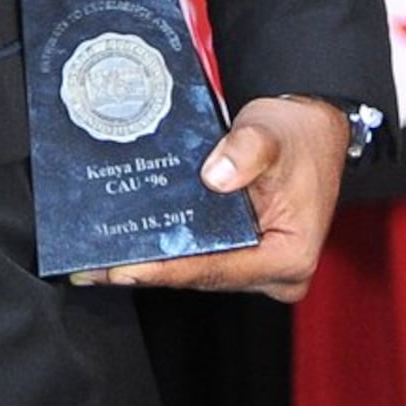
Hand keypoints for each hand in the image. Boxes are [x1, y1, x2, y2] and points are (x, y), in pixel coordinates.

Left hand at [97, 94, 353, 300]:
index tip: (125, 270)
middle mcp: (276, 272)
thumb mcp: (271, 134)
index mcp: (291, 256)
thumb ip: (245, 152)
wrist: (312, 130)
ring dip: (152, 261)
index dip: (169, 269)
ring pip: (198, 270)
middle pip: (202, 276)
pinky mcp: (244, 255)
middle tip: (94, 266)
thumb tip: (215, 176)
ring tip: (99, 256)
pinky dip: (167, 249)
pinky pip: (201, 256)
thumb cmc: (297, 135)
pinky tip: (128, 240)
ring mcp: (259, 267)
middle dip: (148, 269)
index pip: (218, 269)